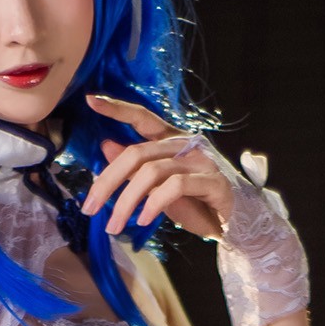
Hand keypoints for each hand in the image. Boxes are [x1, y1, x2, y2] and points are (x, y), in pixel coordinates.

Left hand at [82, 95, 234, 240]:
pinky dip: (154, 204)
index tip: (90, 100)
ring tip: (113, 226)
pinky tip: (143, 220)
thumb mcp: (158, 187)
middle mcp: (185, 144)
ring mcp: (200, 161)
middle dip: (108, 181)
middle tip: (89, 207)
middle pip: (137, 153)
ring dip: (126, 202)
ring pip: (152, 172)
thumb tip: (105, 145)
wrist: (235, 224)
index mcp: (172, 140)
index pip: (142, 117)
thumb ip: (135, 168)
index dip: (117, 108)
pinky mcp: (212, 181)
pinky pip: (175, 186)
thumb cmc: (198, 203)